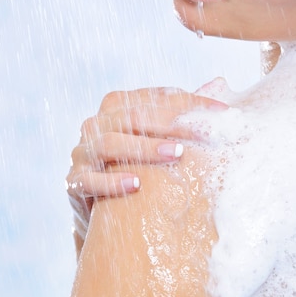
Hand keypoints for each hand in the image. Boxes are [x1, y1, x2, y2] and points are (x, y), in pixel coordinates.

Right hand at [66, 86, 227, 247]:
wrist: (102, 213)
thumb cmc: (137, 168)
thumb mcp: (159, 141)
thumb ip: (184, 112)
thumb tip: (221, 83)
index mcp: (117, 108)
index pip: (155, 97)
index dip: (189, 102)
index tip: (221, 111)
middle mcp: (96, 124)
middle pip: (133, 116)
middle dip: (171, 123)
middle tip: (203, 134)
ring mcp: (82, 152)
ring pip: (110, 142)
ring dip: (144, 147)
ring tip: (176, 154)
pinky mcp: (73, 182)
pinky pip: (89, 179)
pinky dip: (112, 181)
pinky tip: (136, 185)